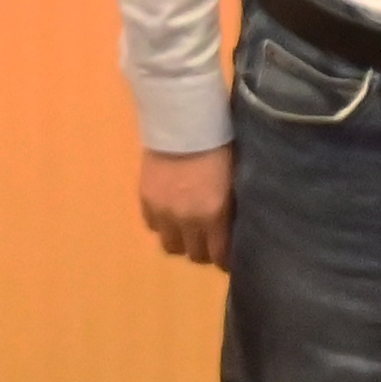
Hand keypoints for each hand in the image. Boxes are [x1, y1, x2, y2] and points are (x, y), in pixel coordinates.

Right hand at [139, 148, 231, 267]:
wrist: (182, 121)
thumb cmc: (220, 144)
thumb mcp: (235, 179)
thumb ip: (231, 208)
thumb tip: (234, 228)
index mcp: (214, 214)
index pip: (220, 255)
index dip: (226, 260)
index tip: (230, 258)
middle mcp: (187, 219)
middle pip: (195, 255)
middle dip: (205, 251)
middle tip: (211, 241)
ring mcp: (163, 212)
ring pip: (171, 246)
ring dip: (181, 241)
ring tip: (188, 230)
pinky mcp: (146, 201)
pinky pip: (153, 227)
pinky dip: (163, 225)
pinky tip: (171, 214)